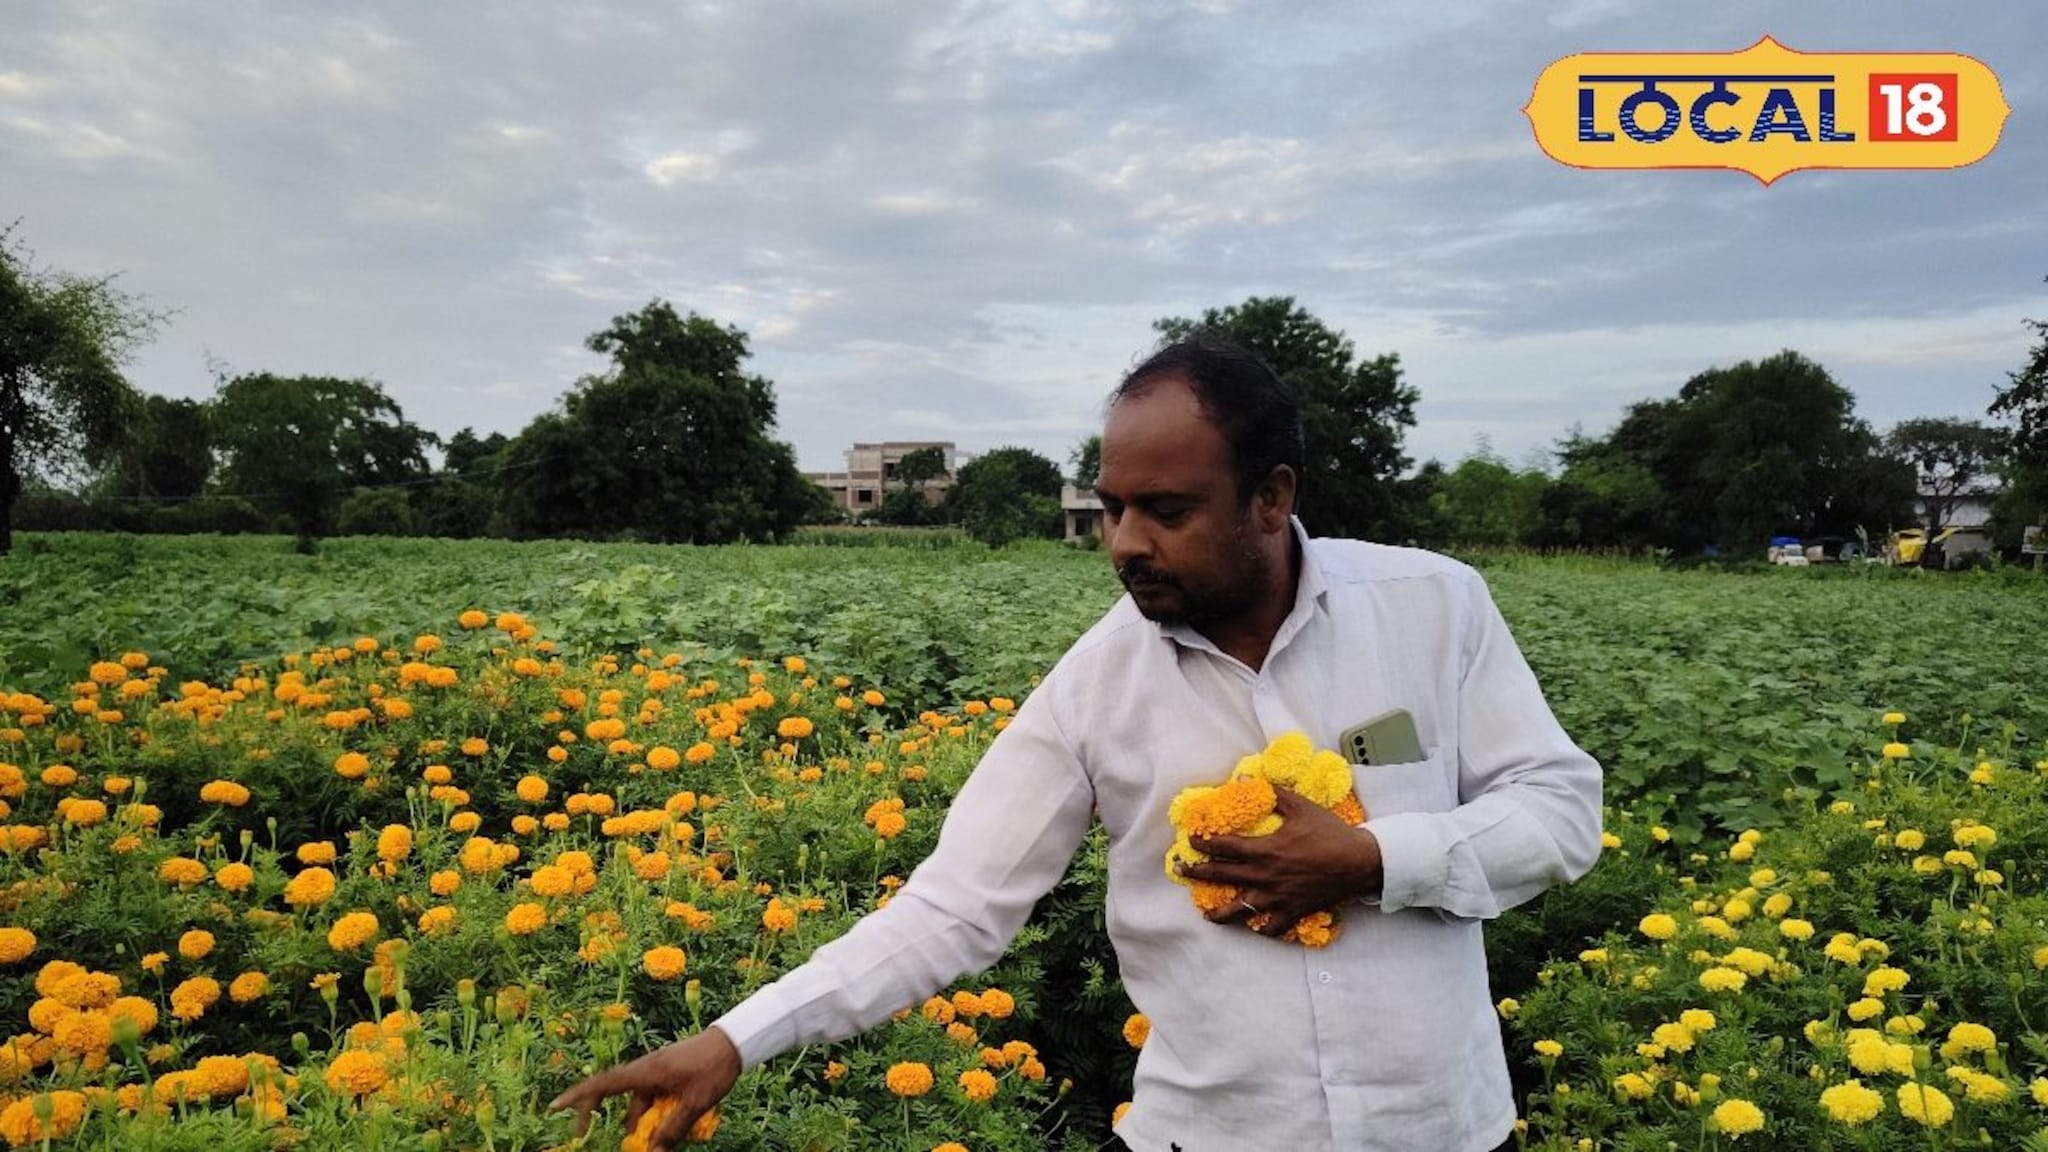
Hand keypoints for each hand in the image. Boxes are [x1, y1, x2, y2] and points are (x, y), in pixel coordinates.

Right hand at [547, 1028, 741, 1149]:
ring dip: (639, 1123)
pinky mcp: (668, 1075)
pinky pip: (653, 1099)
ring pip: (638, 1103)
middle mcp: (644, 1071)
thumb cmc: (712, 1067)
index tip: (555, 1107)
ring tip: (649, 1142)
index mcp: (644, 1072)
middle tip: (593, 1137)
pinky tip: (668, 1131)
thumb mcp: (693, 1104)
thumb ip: (671, 1130)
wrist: (735, 1041)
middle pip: (614, 1095)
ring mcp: (656, 1073)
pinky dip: (655, 1115)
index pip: (602, 1085)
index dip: (577, 1097)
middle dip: (603, 1117)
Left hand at [1179, 787, 1380, 937]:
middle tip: (1182, 871)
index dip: (1203, 844)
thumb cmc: (1330, 833)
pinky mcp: (1293, 912)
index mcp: (1265, 850)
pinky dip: (1261, 928)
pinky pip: (1272, 927)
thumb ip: (1273, 793)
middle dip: (1198, 873)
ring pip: (1241, 910)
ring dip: (1220, 913)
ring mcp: (1277, 898)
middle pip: (1222, 876)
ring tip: (1208, 915)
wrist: (1359, 862)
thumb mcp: (1301, 807)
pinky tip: (1254, 925)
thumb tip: (1248, 779)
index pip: (1224, 847)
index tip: (1190, 841)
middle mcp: (1265, 877)